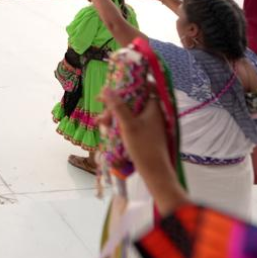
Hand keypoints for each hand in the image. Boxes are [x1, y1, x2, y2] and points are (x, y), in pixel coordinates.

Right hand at [100, 86, 187, 214]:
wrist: (155, 172)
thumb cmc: (143, 146)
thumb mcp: (128, 125)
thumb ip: (117, 106)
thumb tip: (106, 89)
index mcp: (153, 107)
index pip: (145, 87)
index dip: (131, 85)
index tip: (117, 86)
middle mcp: (153, 113)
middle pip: (133, 101)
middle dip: (116, 105)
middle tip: (103, 112)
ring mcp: (150, 124)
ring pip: (130, 113)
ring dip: (115, 116)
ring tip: (101, 123)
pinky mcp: (146, 134)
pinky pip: (131, 123)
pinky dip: (120, 124)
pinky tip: (107, 130)